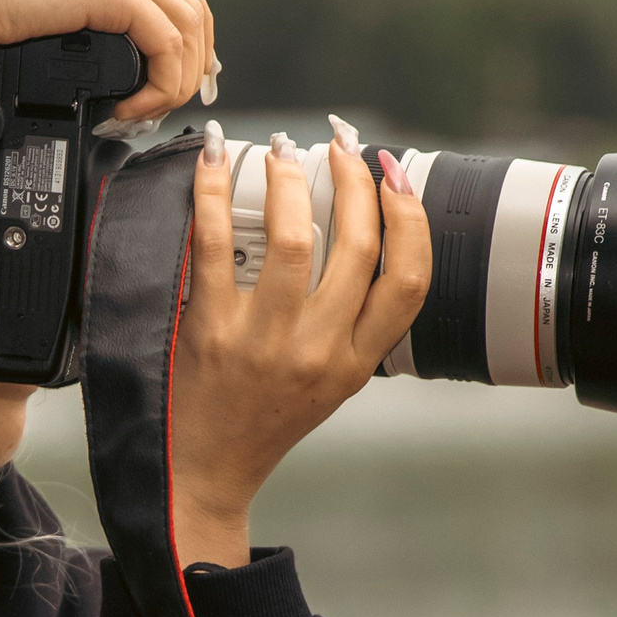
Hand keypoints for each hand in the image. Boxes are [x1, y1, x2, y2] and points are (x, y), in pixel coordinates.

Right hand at [0, 0, 214, 119]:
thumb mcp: (30, 17)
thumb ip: (64, 30)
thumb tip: (78, 76)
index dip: (186, 37)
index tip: (177, 83)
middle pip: (191, 3)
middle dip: (195, 61)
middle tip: (173, 106)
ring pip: (188, 25)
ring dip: (176, 80)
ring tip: (142, 115)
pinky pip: (166, 42)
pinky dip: (161, 83)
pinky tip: (131, 109)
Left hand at [167, 120, 431, 569]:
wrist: (204, 471)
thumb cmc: (264, 421)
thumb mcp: (331, 383)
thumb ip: (352, 324)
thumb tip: (362, 237)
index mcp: (356, 363)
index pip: (412, 281)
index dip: (412, 219)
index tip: (395, 177)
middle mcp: (318, 351)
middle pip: (359, 247)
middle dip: (354, 180)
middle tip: (339, 145)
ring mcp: (264, 341)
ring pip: (295, 237)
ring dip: (290, 178)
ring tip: (280, 150)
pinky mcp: (211, 329)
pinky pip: (216, 244)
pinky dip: (216, 192)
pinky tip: (214, 161)